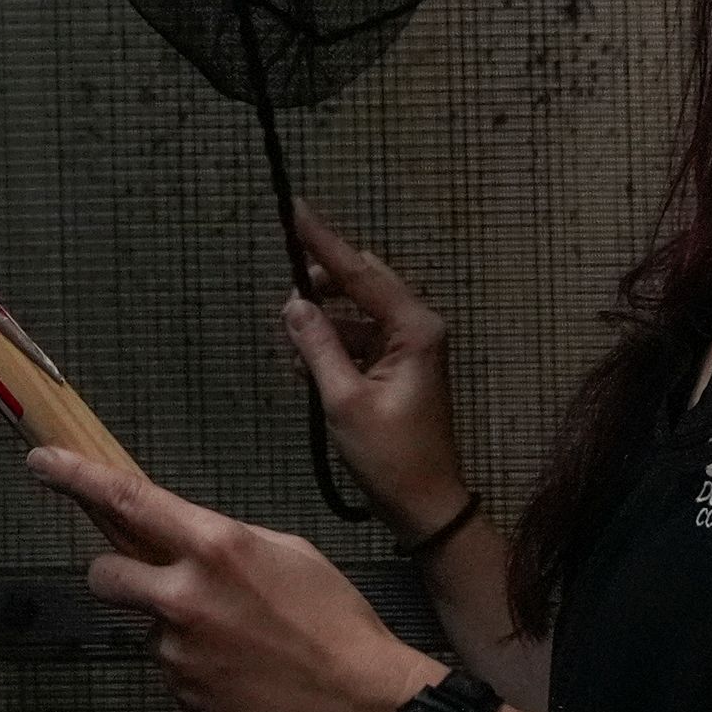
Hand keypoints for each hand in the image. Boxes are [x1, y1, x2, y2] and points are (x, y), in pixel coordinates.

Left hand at [31, 445, 445, 711]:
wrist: (358, 704)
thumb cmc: (336, 623)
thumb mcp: (288, 552)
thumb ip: (224, 542)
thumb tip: (186, 540)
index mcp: (215, 546)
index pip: (126, 501)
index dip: (76, 477)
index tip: (42, 461)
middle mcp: (184, 595)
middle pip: (104, 571)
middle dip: (118, 572)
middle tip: (156, 580)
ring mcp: (177, 650)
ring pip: (144, 624)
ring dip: (173, 624)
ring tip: (236, 639)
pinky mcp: (180, 693)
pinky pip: (169, 665)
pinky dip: (194, 663)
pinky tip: (241, 669)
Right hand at [284, 203, 469, 540]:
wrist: (425, 503)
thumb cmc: (390, 455)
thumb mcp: (344, 400)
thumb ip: (317, 346)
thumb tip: (293, 304)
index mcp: (414, 328)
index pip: (360, 272)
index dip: (323, 240)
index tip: (296, 207)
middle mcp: (419, 327)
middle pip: (363, 284)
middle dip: (322, 282)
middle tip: (286, 287)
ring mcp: (411, 347)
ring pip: (359, 312)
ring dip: (325, 320)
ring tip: (291, 338)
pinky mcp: (401, 367)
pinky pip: (362, 338)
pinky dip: (334, 343)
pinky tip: (306, 361)